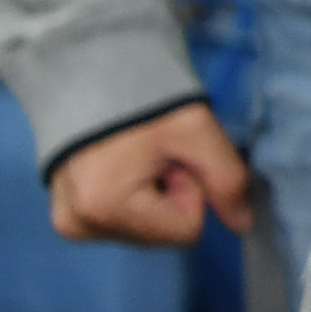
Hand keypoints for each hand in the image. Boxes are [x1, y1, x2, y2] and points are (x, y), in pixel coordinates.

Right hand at [51, 102, 252, 248]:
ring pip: (144, 231)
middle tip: (155, 155)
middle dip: (170, 195)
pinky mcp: (67, 218)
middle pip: (161, 234)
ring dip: (151, 197)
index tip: (173, 157)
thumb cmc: (146, 101)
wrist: (93, 77)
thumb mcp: (197, 131)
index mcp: (105, 210)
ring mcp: (69, 224)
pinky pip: (121, 224)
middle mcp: (79, 226)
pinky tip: (123, 167)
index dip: (191, 190)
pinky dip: (131, 199)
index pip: (185, 231)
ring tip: (138, 157)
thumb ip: (228, 180)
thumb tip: (244, 226)